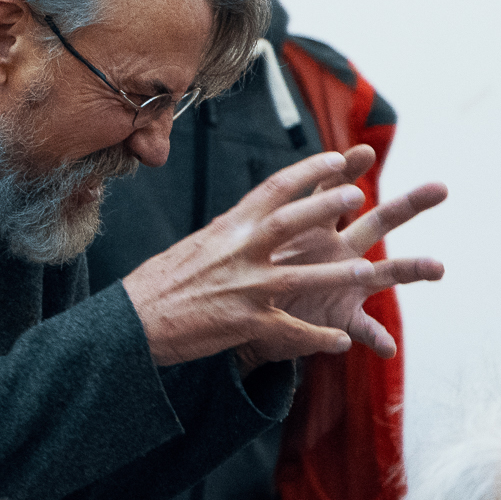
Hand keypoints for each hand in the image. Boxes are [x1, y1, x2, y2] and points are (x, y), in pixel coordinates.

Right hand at [121, 147, 444, 370]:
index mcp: (228, 228)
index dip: (307, 171)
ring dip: (334, 275)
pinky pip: (289, 331)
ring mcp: (242, 288)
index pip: (272, 190)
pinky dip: (317, 338)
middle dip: (325, 207)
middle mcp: (237, 252)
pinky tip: (340, 342)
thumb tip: (250, 221)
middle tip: (358, 194)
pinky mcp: (243, 323)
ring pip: (298, 278)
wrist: (133, 321)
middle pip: (288, 223)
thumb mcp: (197, 246)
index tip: (335, 157)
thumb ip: (231, 234)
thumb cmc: (161, 282)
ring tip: (366, 271)